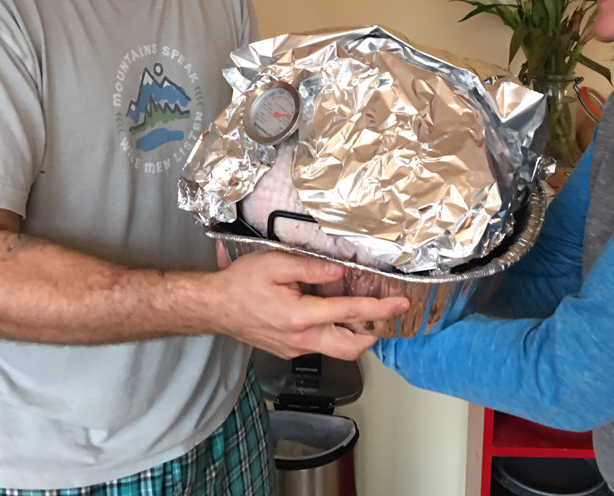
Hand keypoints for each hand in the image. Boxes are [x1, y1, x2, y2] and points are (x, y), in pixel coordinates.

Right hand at [209, 250, 408, 360]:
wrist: (215, 307)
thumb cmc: (240, 284)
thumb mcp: (275, 264)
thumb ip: (311, 267)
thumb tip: (340, 272)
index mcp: (300, 316)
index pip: (350, 314)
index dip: (379, 309)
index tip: (399, 304)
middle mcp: (301, 339)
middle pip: (351, 348)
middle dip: (373, 332)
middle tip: (383, 312)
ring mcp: (296, 349)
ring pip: (337, 349)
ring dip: (353, 332)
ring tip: (357, 307)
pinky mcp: (290, 350)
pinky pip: (321, 345)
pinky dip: (334, 332)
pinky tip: (329, 312)